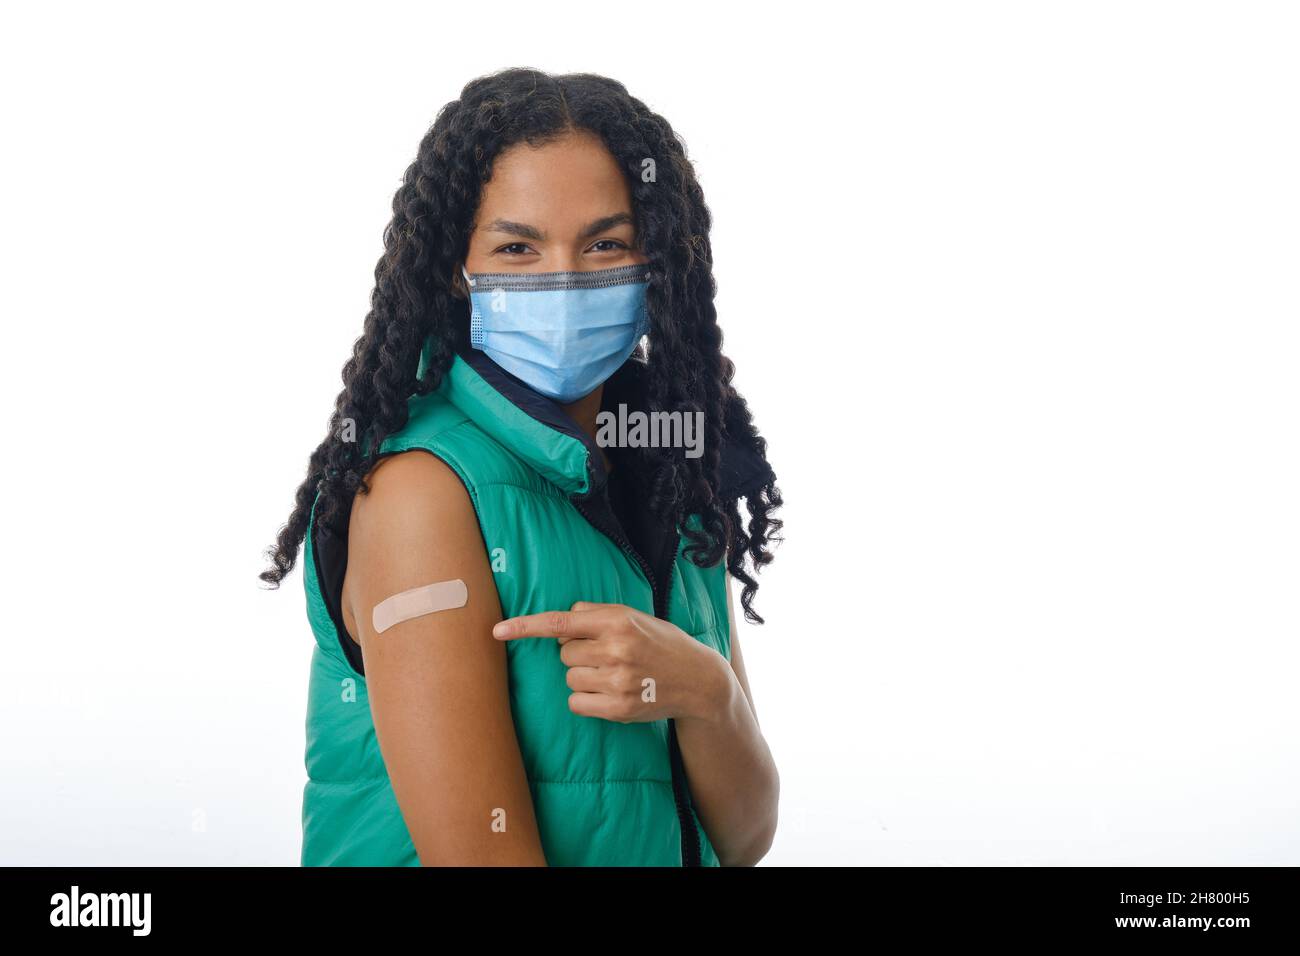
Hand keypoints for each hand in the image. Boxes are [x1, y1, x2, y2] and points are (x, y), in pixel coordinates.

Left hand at [492, 601, 725, 723]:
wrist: (698, 679)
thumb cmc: (662, 643)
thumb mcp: (635, 616)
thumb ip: (597, 613)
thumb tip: (562, 621)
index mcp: (618, 621)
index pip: (561, 621)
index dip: (525, 626)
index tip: (497, 631)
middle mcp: (616, 649)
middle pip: (563, 653)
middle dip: (578, 653)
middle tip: (607, 655)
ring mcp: (617, 681)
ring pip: (570, 678)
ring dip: (584, 676)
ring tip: (615, 674)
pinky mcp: (618, 709)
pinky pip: (576, 702)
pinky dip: (586, 699)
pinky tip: (610, 693)